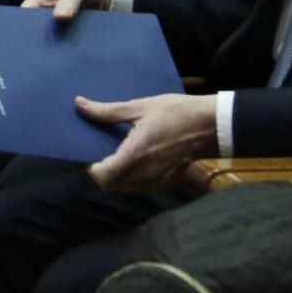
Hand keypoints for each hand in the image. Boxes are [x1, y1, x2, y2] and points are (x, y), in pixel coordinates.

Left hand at [78, 93, 218, 192]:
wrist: (212, 125)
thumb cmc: (176, 112)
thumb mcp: (140, 107)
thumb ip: (107, 111)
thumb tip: (79, 104)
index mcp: (134, 154)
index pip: (102, 176)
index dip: (92, 168)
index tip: (91, 153)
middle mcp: (144, 174)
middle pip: (111, 185)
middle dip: (103, 172)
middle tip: (104, 153)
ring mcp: (157, 181)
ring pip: (126, 188)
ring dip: (118, 176)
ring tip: (120, 154)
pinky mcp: (167, 183)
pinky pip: (142, 187)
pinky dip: (134, 178)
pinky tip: (138, 159)